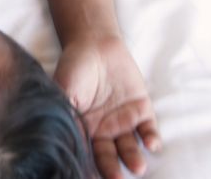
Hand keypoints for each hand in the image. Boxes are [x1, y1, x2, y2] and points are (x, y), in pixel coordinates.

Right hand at [53, 36, 160, 178]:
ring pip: (129, 147)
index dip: (88, 166)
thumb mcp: (63, 88)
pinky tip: (151, 144)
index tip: (91, 177)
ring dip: (134, 158)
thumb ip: (64, 110)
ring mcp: (123, 121)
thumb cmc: (74, 67)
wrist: (95, 44)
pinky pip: (148, 129)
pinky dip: (151, 138)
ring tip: (138, 167)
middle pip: (109, 156)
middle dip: (113, 169)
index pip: (86, 153)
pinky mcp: (141, 110)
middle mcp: (103, 131)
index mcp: (83, 129)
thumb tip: (58, 136)